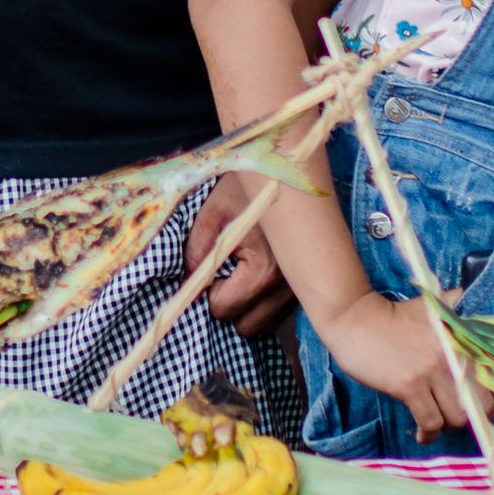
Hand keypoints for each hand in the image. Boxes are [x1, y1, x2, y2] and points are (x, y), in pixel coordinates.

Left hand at [191, 175, 295, 340]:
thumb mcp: (213, 213)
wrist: (288, 168)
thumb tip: (187, 282)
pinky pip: (278, 315)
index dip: (207, 293)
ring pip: (263, 325)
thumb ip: (197, 251)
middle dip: (227, 306)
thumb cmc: (247, 188)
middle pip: (245, 326)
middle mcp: (288, 286)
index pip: (224, 309)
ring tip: (239, 276)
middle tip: (222, 276)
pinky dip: (263, 305)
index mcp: (264, 269)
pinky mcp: (306, 287)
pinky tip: (255, 279)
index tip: (208, 271)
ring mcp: (301, 289)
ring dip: (246, 309)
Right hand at [309, 291, 482, 441]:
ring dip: (448, 426)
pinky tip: (423, 435)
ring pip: (456, 417)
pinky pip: (429, 421)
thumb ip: (450, 302)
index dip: (492, 399)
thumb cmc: (392, 315)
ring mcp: (431, 372)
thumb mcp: (427, 306)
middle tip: (463, 420)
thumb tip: (462, 294)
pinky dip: (428, 434)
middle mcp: (453, 356)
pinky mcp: (409, 385)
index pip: (492, 378)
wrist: (356, 317)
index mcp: (461, 340)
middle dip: (476, 419)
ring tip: (439, 424)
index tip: (482, 407)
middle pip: (480, 403)